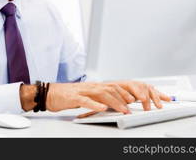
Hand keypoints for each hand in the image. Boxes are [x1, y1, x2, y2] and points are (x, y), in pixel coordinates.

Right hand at [46, 81, 170, 112]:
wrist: (51, 93)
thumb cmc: (70, 96)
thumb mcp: (90, 97)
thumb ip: (103, 98)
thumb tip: (118, 103)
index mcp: (98, 86)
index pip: (118, 87)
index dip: (132, 92)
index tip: (144, 99)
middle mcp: (93, 86)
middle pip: (114, 89)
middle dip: (128, 97)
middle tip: (140, 104)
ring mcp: (84, 91)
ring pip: (103, 94)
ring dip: (116, 102)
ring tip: (125, 109)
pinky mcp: (75, 97)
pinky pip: (86, 100)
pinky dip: (95, 104)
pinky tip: (102, 108)